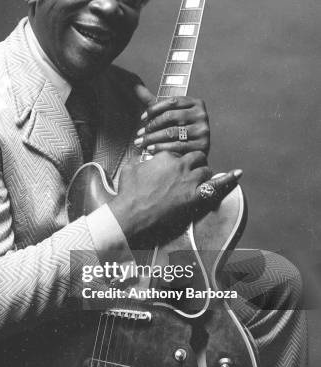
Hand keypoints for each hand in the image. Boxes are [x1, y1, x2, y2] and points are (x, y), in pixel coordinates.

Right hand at [108, 150, 240, 247]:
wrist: (131, 215)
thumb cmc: (128, 193)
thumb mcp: (130, 169)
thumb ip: (139, 159)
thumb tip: (141, 156)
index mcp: (165, 156)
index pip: (179, 152)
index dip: (177, 161)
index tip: (174, 168)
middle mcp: (180, 165)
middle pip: (196, 157)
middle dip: (194, 163)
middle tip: (189, 173)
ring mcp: (189, 181)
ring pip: (206, 170)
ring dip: (204, 174)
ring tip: (199, 182)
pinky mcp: (195, 197)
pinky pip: (217, 185)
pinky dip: (229, 179)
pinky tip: (238, 173)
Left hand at [133, 84, 209, 155]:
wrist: (195, 150)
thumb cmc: (179, 128)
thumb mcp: (169, 113)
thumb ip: (154, 101)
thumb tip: (136, 86)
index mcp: (196, 102)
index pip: (172, 101)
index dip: (154, 109)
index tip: (142, 118)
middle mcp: (201, 114)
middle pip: (171, 116)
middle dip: (152, 125)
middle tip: (139, 133)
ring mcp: (203, 130)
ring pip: (172, 132)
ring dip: (153, 138)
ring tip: (141, 142)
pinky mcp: (202, 146)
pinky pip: (177, 146)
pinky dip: (161, 147)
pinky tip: (150, 149)